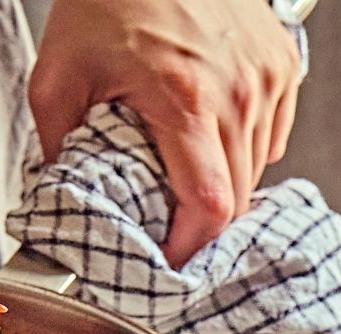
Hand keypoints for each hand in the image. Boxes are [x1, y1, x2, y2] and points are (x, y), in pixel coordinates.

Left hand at [30, 0, 301, 266]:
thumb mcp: (58, 74)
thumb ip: (57, 147)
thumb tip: (67, 201)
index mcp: (186, 100)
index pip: (210, 207)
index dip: (190, 247)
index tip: (168, 259)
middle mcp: (238, 93)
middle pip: (237, 200)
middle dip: (202, 222)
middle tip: (169, 221)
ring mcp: (266, 79)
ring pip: (256, 173)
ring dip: (224, 184)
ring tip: (187, 167)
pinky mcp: (283, 67)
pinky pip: (273, 139)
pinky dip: (245, 150)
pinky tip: (212, 132)